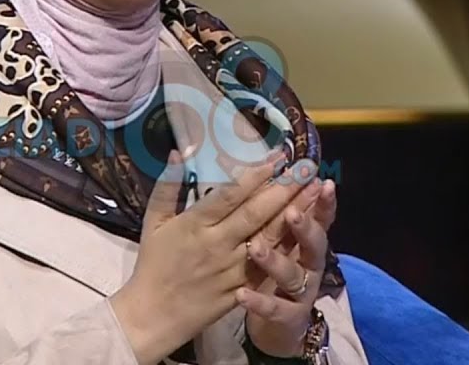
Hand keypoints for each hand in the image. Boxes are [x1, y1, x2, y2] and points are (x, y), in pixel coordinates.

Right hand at [109, 150, 312, 364]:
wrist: (153, 316)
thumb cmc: (153, 265)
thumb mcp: (154, 223)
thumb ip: (167, 187)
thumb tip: (178, 152)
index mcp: (196, 225)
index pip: (231, 195)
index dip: (256, 175)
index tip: (278, 157)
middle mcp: (218, 244)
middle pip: (257, 212)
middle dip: (285, 188)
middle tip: (307, 167)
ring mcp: (233, 268)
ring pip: (270, 237)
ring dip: (295, 212)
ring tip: (315, 190)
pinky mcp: (242, 287)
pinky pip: (269, 265)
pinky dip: (289, 246)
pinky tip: (305, 231)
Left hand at [239, 178, 337, 356]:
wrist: (280, 325)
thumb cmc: (276, 269)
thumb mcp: (280, 239)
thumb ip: (276, 209)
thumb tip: (272, 166)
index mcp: (307, 240)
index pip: (320, 216)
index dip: (323, 201)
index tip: (321, 181)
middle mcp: (310, 263)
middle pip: (313, 242)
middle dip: (304, 225)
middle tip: (291, 211)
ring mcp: (302, 291)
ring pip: (292, 275)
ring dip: (275, 261)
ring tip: (255, 248)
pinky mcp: (288, 317)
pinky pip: (275, 309)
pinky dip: (259, 302)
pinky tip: (241, 294)